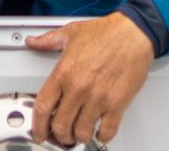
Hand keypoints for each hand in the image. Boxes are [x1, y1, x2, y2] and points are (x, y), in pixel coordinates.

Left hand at [25, 12, 154, 145]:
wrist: (134, 32)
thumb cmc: (107, 32)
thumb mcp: (71, 32)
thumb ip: (48, 40)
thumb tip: (33, 42)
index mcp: (64, 72)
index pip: (43, 108)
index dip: (38, 126)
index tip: (39, 131)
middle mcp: (79, 88)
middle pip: (60, 125)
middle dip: (60, 135)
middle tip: (62, 135)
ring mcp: (98, 98)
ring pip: (82, 132)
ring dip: (79, 137)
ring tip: (80, 134)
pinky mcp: (117, 103)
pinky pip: (107, 130)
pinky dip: (102, 136)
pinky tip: (100, 132)